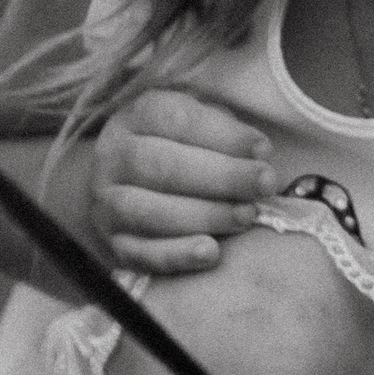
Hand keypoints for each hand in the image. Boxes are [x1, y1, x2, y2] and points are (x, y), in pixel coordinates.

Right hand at [90, 84, 278, 271]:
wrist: (127, 190)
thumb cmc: (180, 151)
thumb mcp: (198, 125)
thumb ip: (224, 129)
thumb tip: (257, 151)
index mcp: (136, 118)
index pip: (174, 119)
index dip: (222, 134)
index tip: (263, 149)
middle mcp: (114, 158)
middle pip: (162, 166)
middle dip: (222, 176)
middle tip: (264, 183)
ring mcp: (108, 204)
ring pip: (149, 212)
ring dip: (205, 215)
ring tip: (246, 215)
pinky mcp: (116, 245)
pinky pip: (142, 254)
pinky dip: (177, 255)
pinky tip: (210, 252)